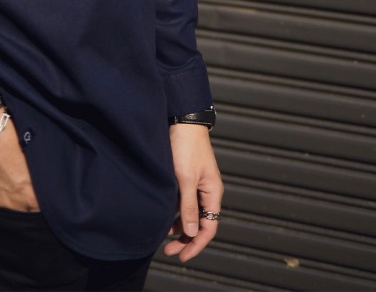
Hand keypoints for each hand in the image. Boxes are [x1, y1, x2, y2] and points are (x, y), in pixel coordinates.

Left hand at [163, 123, 222, 263]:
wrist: (182, 119)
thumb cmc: (186, 146)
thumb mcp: (186, 179)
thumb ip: (189, 206)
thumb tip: (192, 232)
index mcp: (213, 193)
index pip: (209, 228)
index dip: (196, 244)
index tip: (181, 256)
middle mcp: (207, 191)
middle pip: (199, 223)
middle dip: (185, 238)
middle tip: (168, 250)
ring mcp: (196, 184)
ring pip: (190, 213)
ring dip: (178, 226)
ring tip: (162, 236)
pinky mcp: (186, 176)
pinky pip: (182, 201)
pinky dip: (174, 211)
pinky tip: (162, 217)